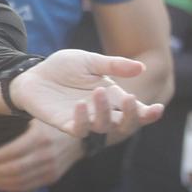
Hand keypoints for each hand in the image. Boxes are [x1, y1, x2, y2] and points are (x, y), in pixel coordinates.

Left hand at [0, 120, 83, 191]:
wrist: (82, 136)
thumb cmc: (54, 123)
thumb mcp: (36, 116)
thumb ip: (17, 124)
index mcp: (39, 138)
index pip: (9, 153)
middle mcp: (45, 156)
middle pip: (12, 169)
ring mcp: (50, 169)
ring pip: (18, 180)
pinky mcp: (52, 177)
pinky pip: (28, 185)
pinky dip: (11, 186)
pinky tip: (1, 181)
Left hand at [7, 49, 163, 140]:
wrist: (33, 74)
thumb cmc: (64, 68)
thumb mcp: (90, 61)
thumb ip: (114, 65)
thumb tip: (141, 67)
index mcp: (112, 97)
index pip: (135, 110)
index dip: (148, 113)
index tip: (158, 110)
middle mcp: (101, 112)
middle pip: (124, 124)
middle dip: (131, 116)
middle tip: (130, 99)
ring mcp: (84, 120)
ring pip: (103, 127)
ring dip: (104, 112)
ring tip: (98, 92)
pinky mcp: (65, 124)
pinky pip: (78, 130)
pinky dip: (82, 120)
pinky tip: (80, 104)